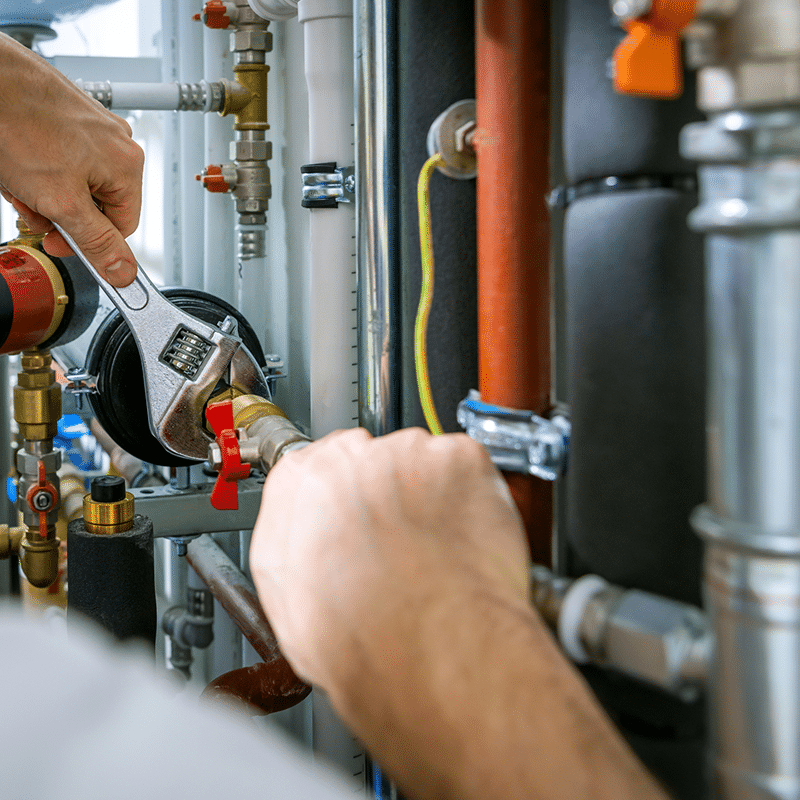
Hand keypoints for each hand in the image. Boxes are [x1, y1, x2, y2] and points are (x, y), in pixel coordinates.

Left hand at [0, 34, 143, 286]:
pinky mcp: (68, 117)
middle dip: (60, 212)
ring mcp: (93, 128)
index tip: (57, 241)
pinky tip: (19, 160)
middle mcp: (117, 145)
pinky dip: (37, 167)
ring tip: (20, 178)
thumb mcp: (61, 201)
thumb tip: (124, 273)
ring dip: (45, 191)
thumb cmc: (17, 121)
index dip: (87, 242)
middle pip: (97, 205)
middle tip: (33, 205)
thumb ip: (97, 243)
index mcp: (128, 166)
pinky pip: (61, 159)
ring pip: (75, 183)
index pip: (122, 229)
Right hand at [249, 427, 528, 692]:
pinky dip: (475, 499)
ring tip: (438, 553)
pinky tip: (464, 544)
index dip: (349, 499)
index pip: (323, 466)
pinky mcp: (459, 459)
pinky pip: (469, 471)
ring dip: (435, 498)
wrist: (423, 648)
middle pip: (376, 460)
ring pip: (425, 464)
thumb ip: (296, 550)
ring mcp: (407, 453)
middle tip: (406, 543)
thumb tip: (312, 552)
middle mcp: (349, 456)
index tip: (362, 519)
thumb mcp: (288, 601)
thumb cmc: (358, 636)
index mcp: (299, 484)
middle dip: (392, 494)